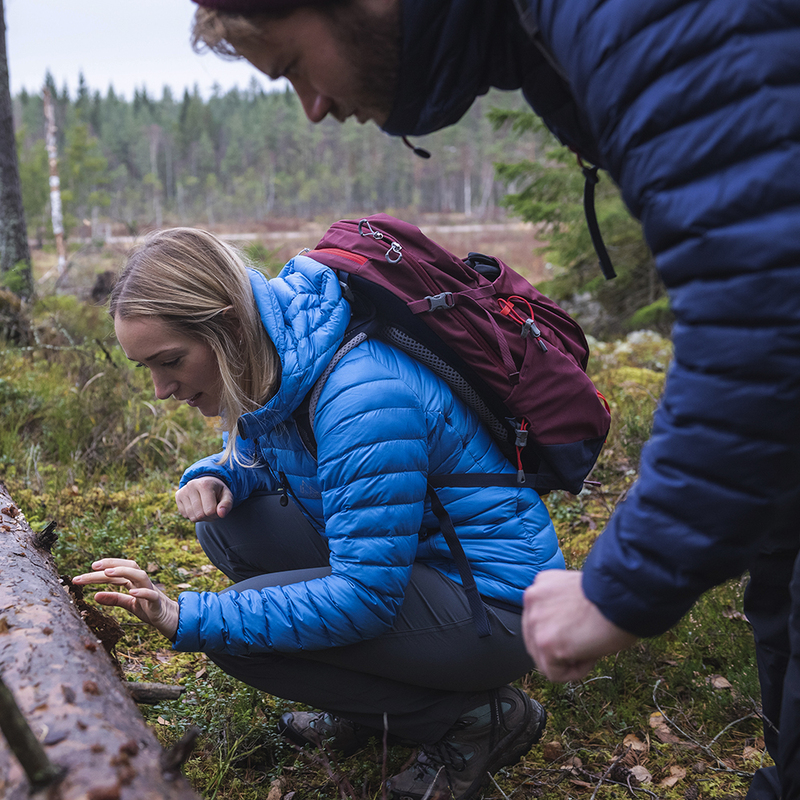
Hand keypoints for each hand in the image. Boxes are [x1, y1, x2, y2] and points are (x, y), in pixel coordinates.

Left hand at [72, 558, 179, 640]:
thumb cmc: (150, 609)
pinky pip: (151, 595)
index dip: (100, 572)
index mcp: (134, 582)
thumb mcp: (129, 604)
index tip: (82, 575)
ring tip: (107, 573)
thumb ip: (114, 599)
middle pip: (127, 568)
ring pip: (140, 575)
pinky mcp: (157, 603)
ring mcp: (151, 590)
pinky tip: (132, 592)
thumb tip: (94, 595)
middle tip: (92, 567)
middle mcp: (142, 583)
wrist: (171, 619)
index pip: (116, 574)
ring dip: (124, 572)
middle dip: (110, 565)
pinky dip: (142, 592)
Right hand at [176, 476, 232, 521]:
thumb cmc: (218, 492)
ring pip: (192, 517)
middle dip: (208, 516)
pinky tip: (197, 507)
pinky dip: (193, 515)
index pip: (210, 510)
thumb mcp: (227, 496)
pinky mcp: (178, 496)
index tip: (218, 507)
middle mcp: (192, 485)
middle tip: (212, 509)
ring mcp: (183, 491)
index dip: (216, 514)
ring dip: (201, 518)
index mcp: (205, 484)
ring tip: (205, 508)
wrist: (206, 483)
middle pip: (200, 514)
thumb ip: (227, 504)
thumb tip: (221, 514)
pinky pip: (185, 516)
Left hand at [522, 569, 637, 681]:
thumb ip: (561, 607)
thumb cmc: (614, 596)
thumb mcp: (577, 593)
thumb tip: (562, 632)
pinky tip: (591, 653)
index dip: (564, 631)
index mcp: (541, 584)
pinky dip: (576, 671)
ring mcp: (535, 620)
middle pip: (536, 640)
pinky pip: (554, 674)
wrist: (625, 596)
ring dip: (570, 659)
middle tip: (588, 640)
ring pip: (544, 659)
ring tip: (591, 643)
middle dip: (561, 648)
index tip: (584, 629)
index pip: (540, 620)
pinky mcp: (544, 642)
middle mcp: (532, 598)